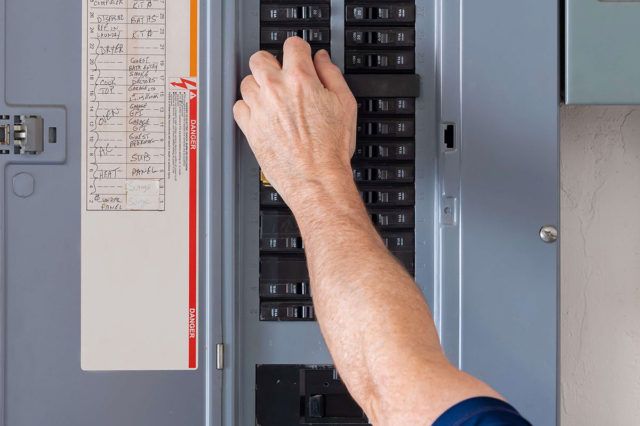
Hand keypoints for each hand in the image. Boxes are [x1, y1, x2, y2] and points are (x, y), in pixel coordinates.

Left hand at [233, 37, 357, 211]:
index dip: (299, 50)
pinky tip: (262, 114)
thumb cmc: (331, 149)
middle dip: (271, 63)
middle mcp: (275, 90)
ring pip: (246, 82)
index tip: (300, 56)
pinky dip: (248, 108)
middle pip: (260, 58)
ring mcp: (259, 108)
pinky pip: (238, 106)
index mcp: (300, 79)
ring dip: (258, 86)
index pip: (292, 45)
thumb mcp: (345, 104)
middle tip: (281, 74)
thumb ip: (332, 75)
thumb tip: (322, 60)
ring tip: (272, 98)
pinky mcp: (249, 128)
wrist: (316, 179)